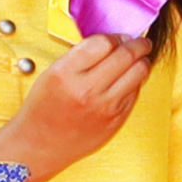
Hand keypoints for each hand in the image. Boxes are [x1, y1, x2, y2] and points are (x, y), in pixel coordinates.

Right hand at [0, 21, 155, 181]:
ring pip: (138, 73)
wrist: (40, 145)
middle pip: (125, 55)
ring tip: (140, 58)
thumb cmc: (43, 109)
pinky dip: (135, 82)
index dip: (115, 36)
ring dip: (142, 61)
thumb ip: (80, 57)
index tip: (120, 36)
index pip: (102, 43)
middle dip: (138, 44)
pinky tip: (129, 79)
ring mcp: (104, 106)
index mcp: (65, 73)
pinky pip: (135, 93)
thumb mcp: (51, 74)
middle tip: (141, 42)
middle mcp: (86, 89)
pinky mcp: (116, 120)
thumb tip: (111, 42)